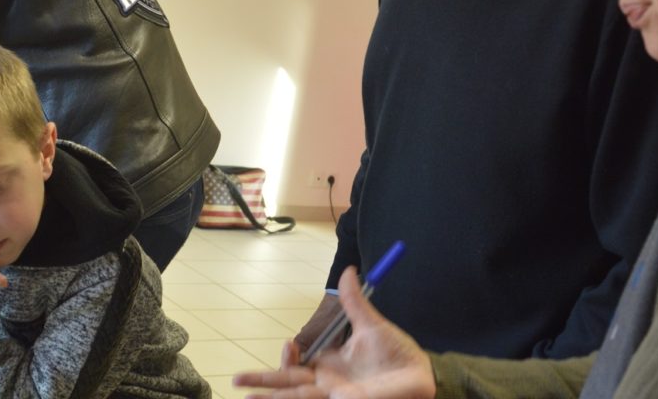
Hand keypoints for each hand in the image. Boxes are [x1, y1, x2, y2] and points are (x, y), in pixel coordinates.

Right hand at [233, 267, 436, 398]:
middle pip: (287, 386)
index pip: (296, 367)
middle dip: (263, 385)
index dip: (287, 358)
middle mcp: (326, 386)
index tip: (290, 343)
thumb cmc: (398, 355)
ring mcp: (333, 397)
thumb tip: (348, 271)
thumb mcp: (372, 326)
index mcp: (329, 366)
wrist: (420, 376)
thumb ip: (355, 303)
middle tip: (237, 382)